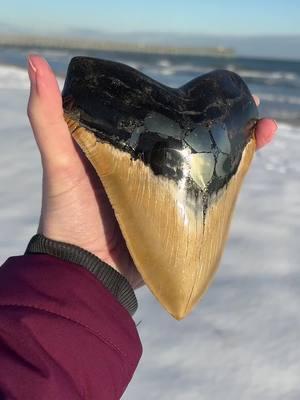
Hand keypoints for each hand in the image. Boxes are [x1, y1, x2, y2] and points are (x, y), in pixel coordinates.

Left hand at [27, 55, 276, 289]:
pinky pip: (209, 195)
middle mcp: (149, 167)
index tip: (215, 90)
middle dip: (223, 122)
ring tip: (263, 130)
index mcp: (126, 151)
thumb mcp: (58, 164)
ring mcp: (167, 192)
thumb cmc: (68, 216)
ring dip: (237, 147)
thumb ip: (47, 121)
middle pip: (191, 138)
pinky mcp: (179, 216)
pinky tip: (250, 164)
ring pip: (207, 163)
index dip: (188, 102)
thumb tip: (35, 63)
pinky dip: (232, 181)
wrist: (87, 272)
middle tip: (251, 107)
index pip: (162, 117)